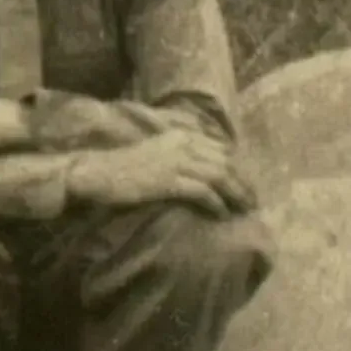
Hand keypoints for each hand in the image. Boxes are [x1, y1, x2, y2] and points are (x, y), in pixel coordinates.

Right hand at [66, 129, 256, 215]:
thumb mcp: (159, 152)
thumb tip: (208, 172)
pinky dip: (216, 204)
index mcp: (184, 135)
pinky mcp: (169, 181)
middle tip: (253, 201)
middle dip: (243, 183)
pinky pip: (203, 193)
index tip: (248, 184)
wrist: (97, 172)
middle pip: (226, 163)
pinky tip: (222, 214)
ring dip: (236, 195)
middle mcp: (185, 144)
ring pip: (220, 177)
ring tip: (244, 209)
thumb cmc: (126, 167)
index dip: (239, 168)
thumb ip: (183, 155)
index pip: (223, 150)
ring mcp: (177, 162)